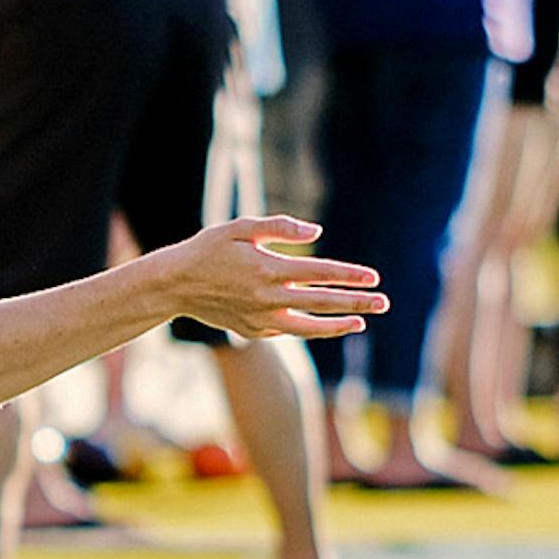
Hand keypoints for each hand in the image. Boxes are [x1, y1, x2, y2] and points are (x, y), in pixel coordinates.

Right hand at [161, 216, 386, 341]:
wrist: (174, 285)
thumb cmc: (207, 249)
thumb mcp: (239, 227)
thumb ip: (280, 227)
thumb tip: (316, 231)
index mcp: (268, 269)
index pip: (321, 273)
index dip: (350, 276)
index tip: (372, 277)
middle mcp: (268, 297)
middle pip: (323, 302)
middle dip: (357, 302)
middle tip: (384, 302)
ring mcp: (261, 318)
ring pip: (310, 327)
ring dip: (339, 325)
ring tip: (361, 322)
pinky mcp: (253, 331)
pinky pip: (288, 330)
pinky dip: (309, 327)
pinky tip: (325, 322)